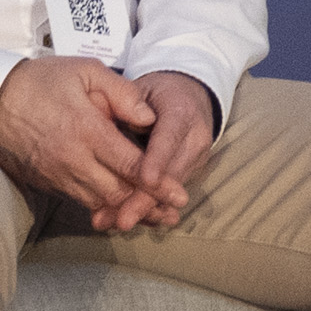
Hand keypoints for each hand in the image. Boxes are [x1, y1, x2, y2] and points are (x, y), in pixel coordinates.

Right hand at [0, 55, 158, 227]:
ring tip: (153, 217)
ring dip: (126, 210)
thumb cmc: (42, 81)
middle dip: (147, 203)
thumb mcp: (86, 71)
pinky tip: (119, 209)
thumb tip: (150, 118)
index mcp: (86, 129)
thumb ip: (123, 94)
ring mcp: (56, 174)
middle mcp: (72, 158)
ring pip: (98, 203)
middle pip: (117, 192)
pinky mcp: (45, 182)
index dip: (157, 183)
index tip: (179, 195)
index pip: (129, 164)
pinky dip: (101, 207)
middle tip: (172, 211)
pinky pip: (79, 201)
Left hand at [120, 71, 216, 230]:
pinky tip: (124, 219)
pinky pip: (168, 193)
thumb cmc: (155, 92)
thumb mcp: (141, 87)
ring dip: (142, 209)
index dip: (157, 160)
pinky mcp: (191, 172)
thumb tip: (125, 123)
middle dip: (145, 199)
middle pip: (172, 174)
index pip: (169, 137)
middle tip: (122, 219)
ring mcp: (197, 158)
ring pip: (171, 189)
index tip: (145, 179)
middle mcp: (196, 138)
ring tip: (113, 222)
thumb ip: (128, 102)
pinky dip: (147, 208)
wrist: (188, 96)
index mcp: (182, 111)